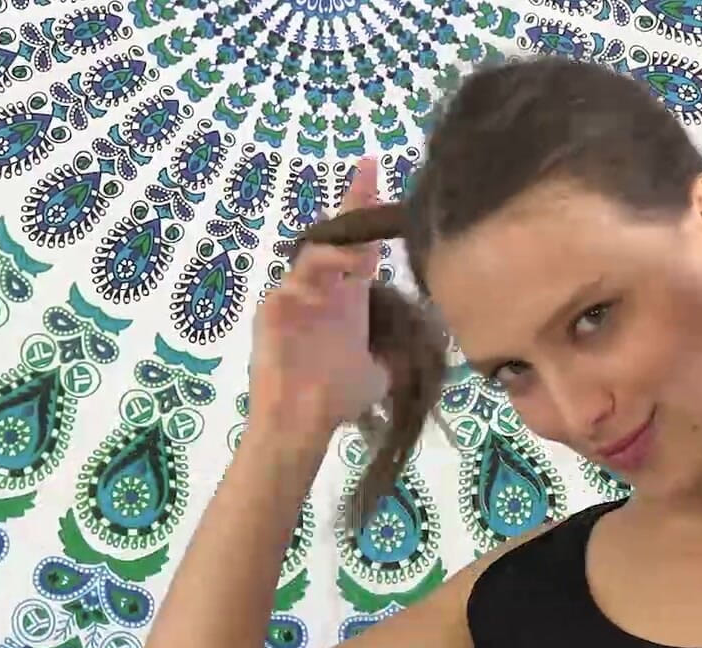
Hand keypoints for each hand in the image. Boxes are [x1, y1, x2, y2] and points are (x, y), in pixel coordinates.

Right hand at [249, 156, 390, 435]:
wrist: (304, 422)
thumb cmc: (338, 398)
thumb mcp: (382, 368)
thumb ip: (398, 344)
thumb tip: (426, 335)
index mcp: (347, 299)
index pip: (360, 247)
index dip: (367, 213)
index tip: (379, 175)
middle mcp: (323, 291)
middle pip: (336, 237)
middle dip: (352, 204)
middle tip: (369, 170)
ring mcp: (296, 297)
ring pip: (316, 254)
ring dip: (342, 243)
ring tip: (365, 245)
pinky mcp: (275, 309)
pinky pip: (297, 281)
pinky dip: (321, 272)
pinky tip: (345, 272)